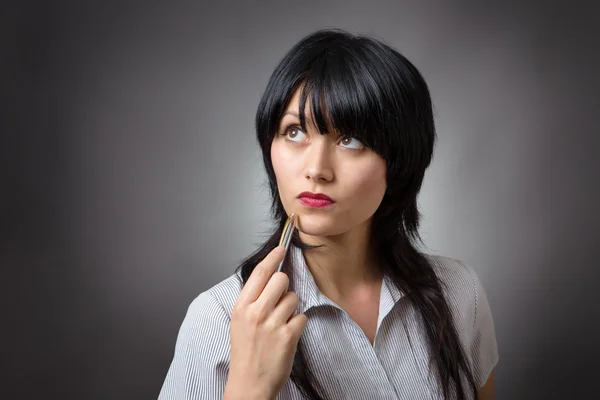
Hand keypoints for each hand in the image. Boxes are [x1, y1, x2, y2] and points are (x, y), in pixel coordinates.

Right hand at [225, 245, 307, 399]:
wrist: (248, 384)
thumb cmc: (245, 352)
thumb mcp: (239, 321)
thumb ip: (253, 299)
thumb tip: (271, 277)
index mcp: (241, 306)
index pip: (260, 272)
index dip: (273, 257)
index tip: (282, 248)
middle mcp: (256, 312)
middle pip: (281, 279)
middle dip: (285, 287)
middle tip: (280, 301)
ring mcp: (272, 324)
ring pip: (294, 298)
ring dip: (292, 308)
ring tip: (281, 324)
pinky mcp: (288, 336)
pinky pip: (302, 317)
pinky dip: (298, 324)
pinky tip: (287, 335)